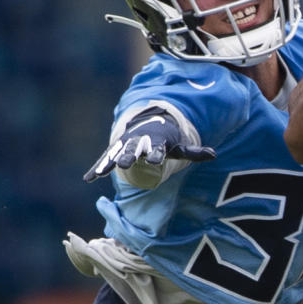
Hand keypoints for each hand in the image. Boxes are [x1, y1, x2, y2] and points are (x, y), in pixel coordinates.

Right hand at [85, 110, 215, 184]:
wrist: (147, 124)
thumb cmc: (165, 141)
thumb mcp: (179, 146)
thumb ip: (194, 153)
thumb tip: (213, 154)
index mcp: (154, 143)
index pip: (156, 149)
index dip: (155, 154)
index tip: (155, 160)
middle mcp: (137, 143)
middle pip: (132, 150)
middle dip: (128, 156)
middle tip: (124, 164)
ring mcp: (123, 146)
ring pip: (114, 155)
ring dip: (108, 164)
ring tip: (100, 174)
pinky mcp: (114, 151)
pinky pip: (104, 161)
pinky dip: (96, 169)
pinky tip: (88, 179)